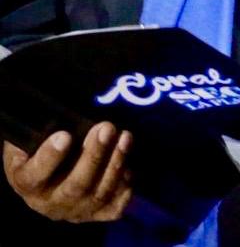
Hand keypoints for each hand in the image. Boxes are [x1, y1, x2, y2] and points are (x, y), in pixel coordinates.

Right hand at [3, 122, 132, 222]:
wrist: (46, 180)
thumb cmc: (39, 149)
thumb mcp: (30, 138)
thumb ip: (40, 129)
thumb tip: (57, 108)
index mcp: (26, 182)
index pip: (34, 175)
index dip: (49, 157)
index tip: (64, 135)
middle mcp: (48, 203)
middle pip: (74, 186)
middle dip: (94, 155)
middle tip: (107, 127)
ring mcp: (74, 211)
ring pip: (98, 194)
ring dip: (115, 164)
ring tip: (126, 137)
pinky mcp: (95, 214)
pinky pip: (113, 207)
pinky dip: (124, 188)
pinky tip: (130, 167)